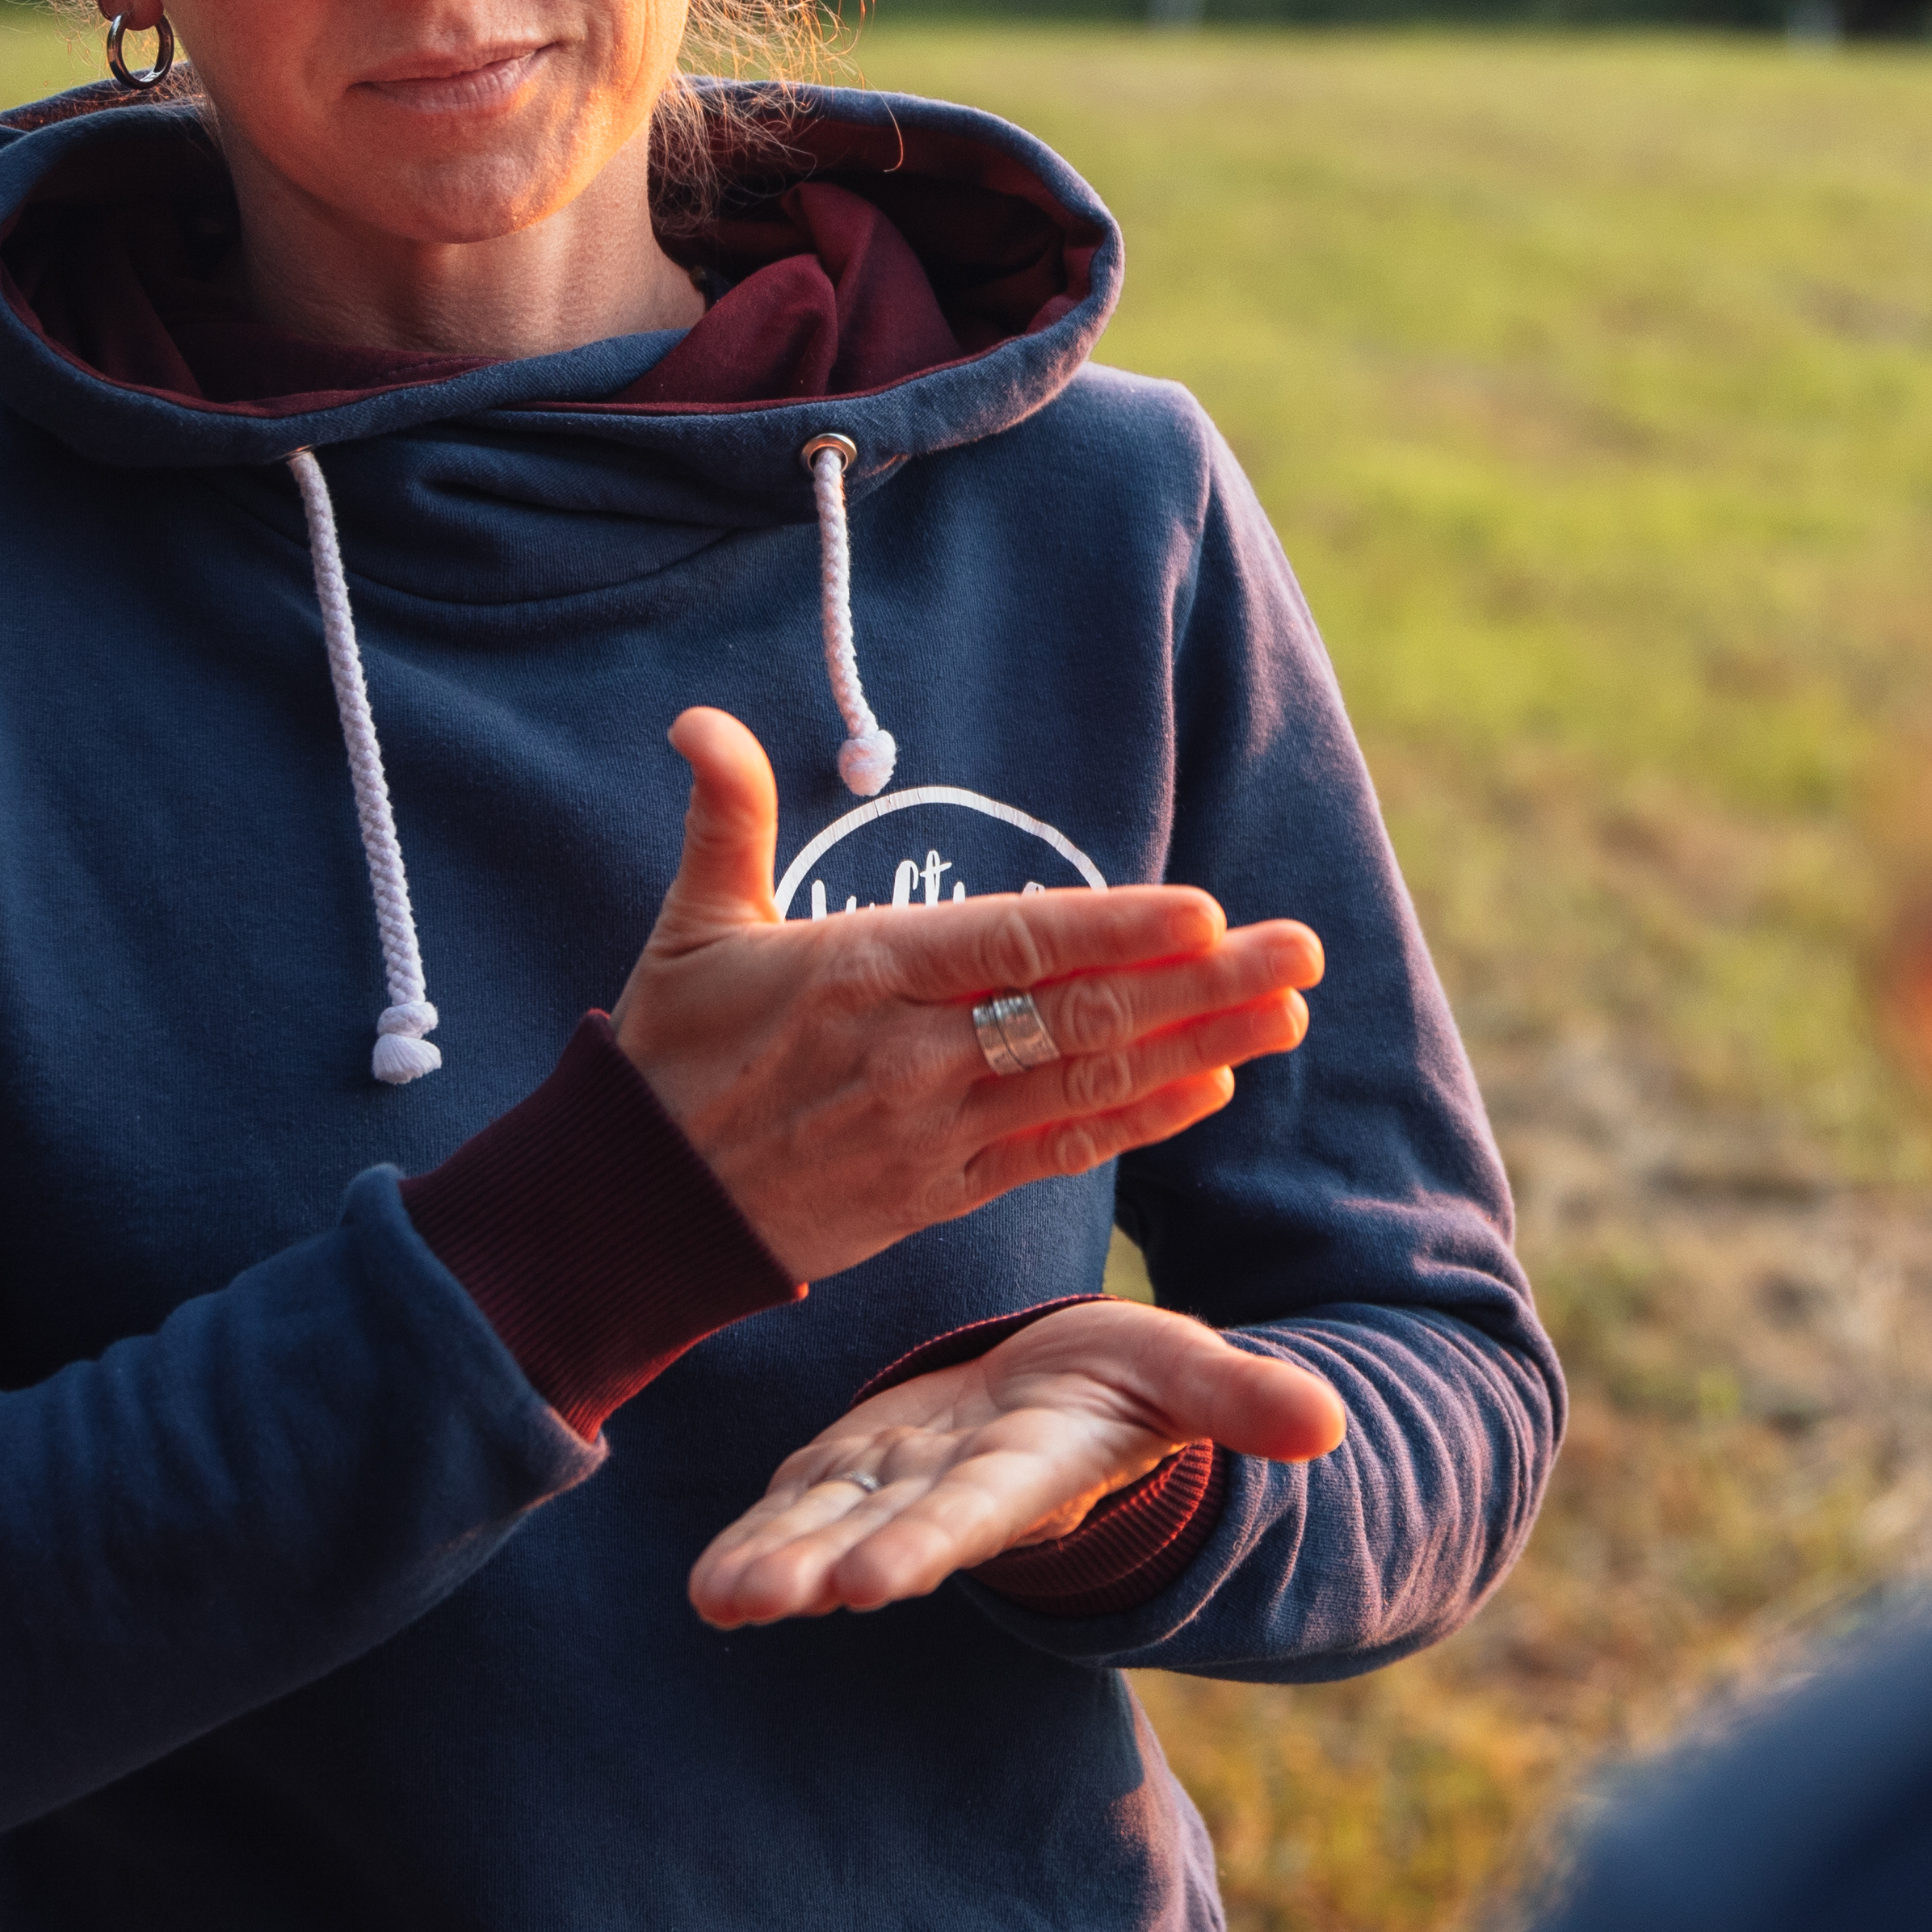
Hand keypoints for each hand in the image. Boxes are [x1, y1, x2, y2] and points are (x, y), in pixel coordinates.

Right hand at [616, 707, 1322, 1286]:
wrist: (630, 1210)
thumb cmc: (669, 1054)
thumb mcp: (691, 926)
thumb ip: (726, 816)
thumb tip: (700, 721)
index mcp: (861, 973)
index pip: (1012, 945)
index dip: (1112, 931)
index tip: (1205, 912)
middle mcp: (910, 1054)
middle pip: (1079, 1014)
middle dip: (1202, 985)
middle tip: (1301, 954)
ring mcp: (932, 1129)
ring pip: (1088, 1081)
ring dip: (1200, 1045)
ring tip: (1288, 1012)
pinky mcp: (939, 1191)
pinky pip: (1057, 1151)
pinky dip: (1137, 1118)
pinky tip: (1213, 1086)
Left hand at [690, 1297, 1349, 1626]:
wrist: (1064, 1391)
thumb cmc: (1133, 1380)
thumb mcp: (1189, 1372)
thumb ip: (1244, 1401)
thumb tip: (1327, 1424)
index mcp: (1030, 1467)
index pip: (977, 1507)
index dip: (928, 1538)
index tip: (876, 1579)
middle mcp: (953, 1493)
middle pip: (882, 1533)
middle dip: (824, 1566)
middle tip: (768, 1600)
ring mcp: (895, 1487)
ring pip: (824, 1530)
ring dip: (770, 1565)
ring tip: (718, 1601)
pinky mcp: (851, 1469)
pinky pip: (795, 1507)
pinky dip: (754, 1540)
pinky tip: (707, 1587)